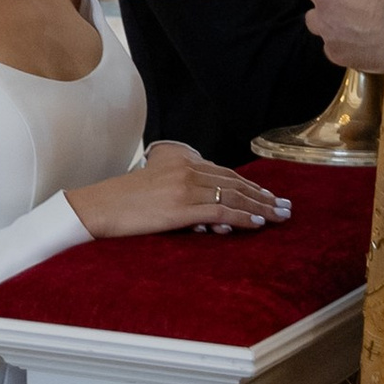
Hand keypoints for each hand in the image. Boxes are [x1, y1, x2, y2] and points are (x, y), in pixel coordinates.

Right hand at [68, 142, 293, 237]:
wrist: (98, 207)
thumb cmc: (123, 202)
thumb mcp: (155, 184)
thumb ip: (182, 190)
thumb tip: (213, 216)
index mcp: (181, 161)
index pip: (225, 173)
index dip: (250, 185)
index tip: (269, 195)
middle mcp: (187, 170)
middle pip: (235, 182)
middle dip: (264, 196)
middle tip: (285, 206)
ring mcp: (184, 187)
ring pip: (232, 196)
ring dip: (260, 207)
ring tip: (279, 216)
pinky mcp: (180, 207)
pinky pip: (220, 212)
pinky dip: (242, 217)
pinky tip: (258, 222)